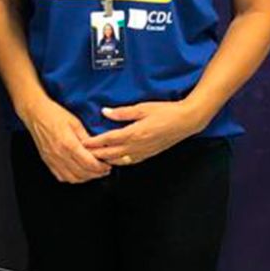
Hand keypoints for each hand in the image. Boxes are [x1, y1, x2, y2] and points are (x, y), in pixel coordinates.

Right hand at [25, 99, 110, 183]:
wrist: (35, 113)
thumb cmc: (54, 114)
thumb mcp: (76, 123)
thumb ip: (87, 138)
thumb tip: (99, 148)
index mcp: (68, 144)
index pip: (89, 163)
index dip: (101, 167)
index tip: (107, 165)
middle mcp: (60, 154)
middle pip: (83, 173)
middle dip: (96, 174)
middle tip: (104, 170)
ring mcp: (52, 160)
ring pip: (73, 178)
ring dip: (85, 178)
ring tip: (92, 172)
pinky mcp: (47, 161)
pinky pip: (61, 177)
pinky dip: (72, 178)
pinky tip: (78, 173)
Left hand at [82, 101, 204, 165]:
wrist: (186, 121)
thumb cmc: (166, 112)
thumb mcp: (142, 108)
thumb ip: (122, 112)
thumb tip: (104, 112)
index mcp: (134, 133)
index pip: (108, 140)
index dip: (94, 142)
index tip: (82, 142)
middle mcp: (137, 146)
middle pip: (110, 153)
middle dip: (95, 154)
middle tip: (82, 154)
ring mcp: (143, 152)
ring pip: (119, 160)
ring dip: (105, 160)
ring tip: (94, 159)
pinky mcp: (148, 154)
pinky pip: (130, 162)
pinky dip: (118, 162)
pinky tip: (113, 161)